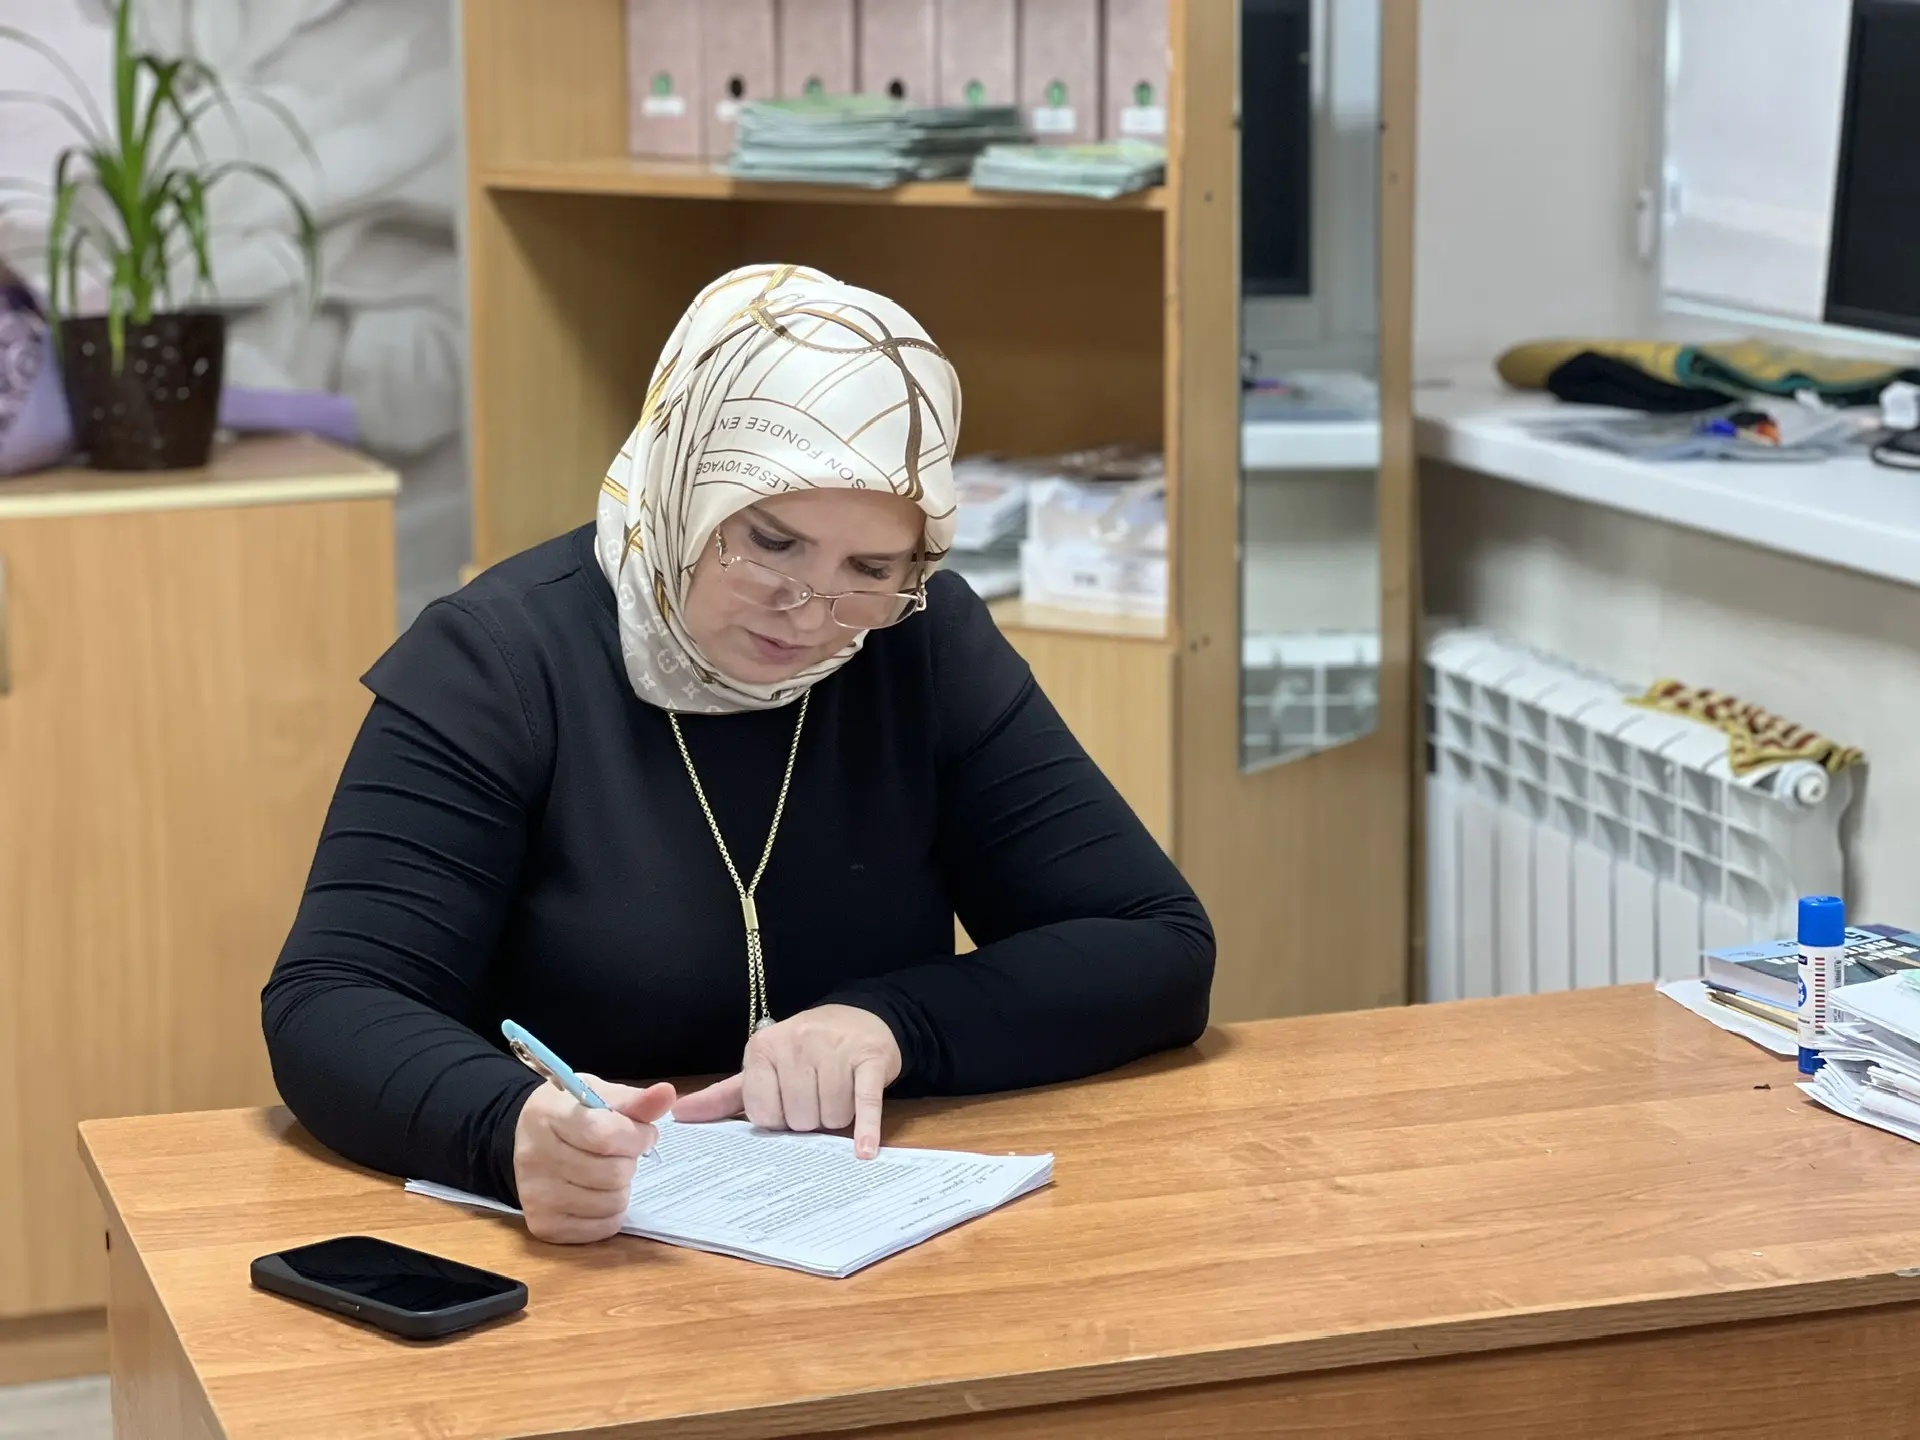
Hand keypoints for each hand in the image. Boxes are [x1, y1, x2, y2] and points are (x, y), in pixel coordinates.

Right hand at [512, 1076, 674, 1243]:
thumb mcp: (598, 1095)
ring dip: (622, 1188)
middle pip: (612, 1173)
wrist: (526, 1139)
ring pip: (611, 1203)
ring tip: (608, 1171)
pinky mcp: (543, 1226)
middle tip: (622, 1153)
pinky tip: (598, 1193)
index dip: (637, 1136)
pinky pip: (602, 1228)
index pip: (606, 1136)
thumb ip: (634, 1099)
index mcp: (548, 1116)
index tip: (643, 1133)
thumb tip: (667, 1093)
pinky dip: (611, 1212)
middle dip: (629, 1161)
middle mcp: (535, 1158)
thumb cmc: (571, 1113)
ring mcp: (536, 1196)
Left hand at [674, 1005, 901, 1157]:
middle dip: (810, 1120)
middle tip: (816, 1099)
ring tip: (839, 1094)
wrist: (861, 1017)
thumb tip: (678, 1114)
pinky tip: (864, 1152)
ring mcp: (835, 1050)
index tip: (788, 1103)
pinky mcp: (869, 1059)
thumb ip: (724, 1095)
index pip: (764, 1115)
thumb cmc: (806, 1049)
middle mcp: (797, 1044)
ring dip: (838, 1119)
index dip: (778, 1119)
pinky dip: (865, 1130)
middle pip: (799, 1119)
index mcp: (763, 1049)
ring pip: (831, 1118)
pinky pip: (865, 1104)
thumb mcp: (764, 1066)